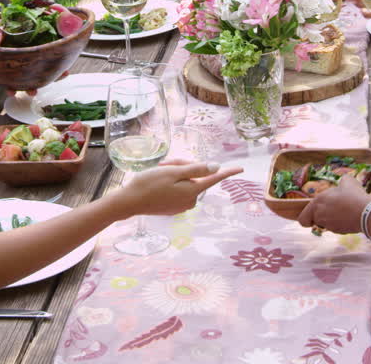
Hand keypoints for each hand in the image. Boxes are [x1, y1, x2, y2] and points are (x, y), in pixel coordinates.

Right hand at [115, 161, 242, 215]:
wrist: (129, 202)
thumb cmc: (149, 184)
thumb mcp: (173, 172)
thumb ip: (196, 169)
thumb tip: (216, 167)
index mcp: (193, 191)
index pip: (214, 178)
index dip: (228, 172)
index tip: (241, 168)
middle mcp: (191, 200)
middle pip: (195, 176)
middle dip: (182, 166)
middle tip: (165, 164)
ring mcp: (182, 206)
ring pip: (185, 182)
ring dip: (174, 174)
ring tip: (159, 172)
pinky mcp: (173, 207)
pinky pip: (178, 190)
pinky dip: (170, 183)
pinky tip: (157, 183)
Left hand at [298, 175, 370, 233]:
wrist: (366, 212)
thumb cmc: (354, 195)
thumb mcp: (347, 181)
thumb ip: (341, 181)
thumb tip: (343, 182)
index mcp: (317, 202)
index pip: (302, 219)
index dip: (306, 217)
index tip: (312, 215)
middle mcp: (320, 215)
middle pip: (314, 221)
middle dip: (321, 216)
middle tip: (332, 209)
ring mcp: (329, 225)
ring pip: (325, 225)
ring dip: (332, 219)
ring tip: (344, 210)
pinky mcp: (338, 231)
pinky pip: (336, 228)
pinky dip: (341, 223)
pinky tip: (350, 216)